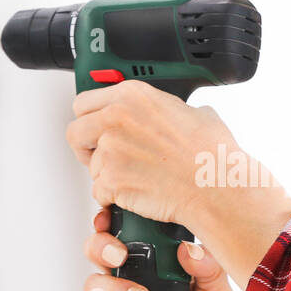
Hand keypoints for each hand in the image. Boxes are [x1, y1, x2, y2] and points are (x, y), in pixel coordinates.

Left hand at [65, 78, 238, 226]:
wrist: (215, 186)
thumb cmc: (211, 154)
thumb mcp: (192, 111)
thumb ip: (165, 109)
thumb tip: (165, 114)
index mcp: (132, 95)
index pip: (85, 102)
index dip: (91, 118)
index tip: (95, 126)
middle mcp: (115, 118)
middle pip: (75, 132)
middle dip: (87, 145)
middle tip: (102, 154)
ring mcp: (109, 150)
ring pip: (90, 166)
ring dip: (106, 173)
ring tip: (136, 176)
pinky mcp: (110, 180)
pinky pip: (100, 191)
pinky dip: (114, 196)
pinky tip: (138, 190)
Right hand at [82, 206, 232, 290]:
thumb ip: (209, 268)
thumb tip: (187, 248)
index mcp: (151, 262)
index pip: (124, 230)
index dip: (112, 218)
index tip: (113, 212)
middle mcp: (129, 279)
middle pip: (95, 250)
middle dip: (100, 245)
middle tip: (121, 254)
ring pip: (93, 284)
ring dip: (116, 287)